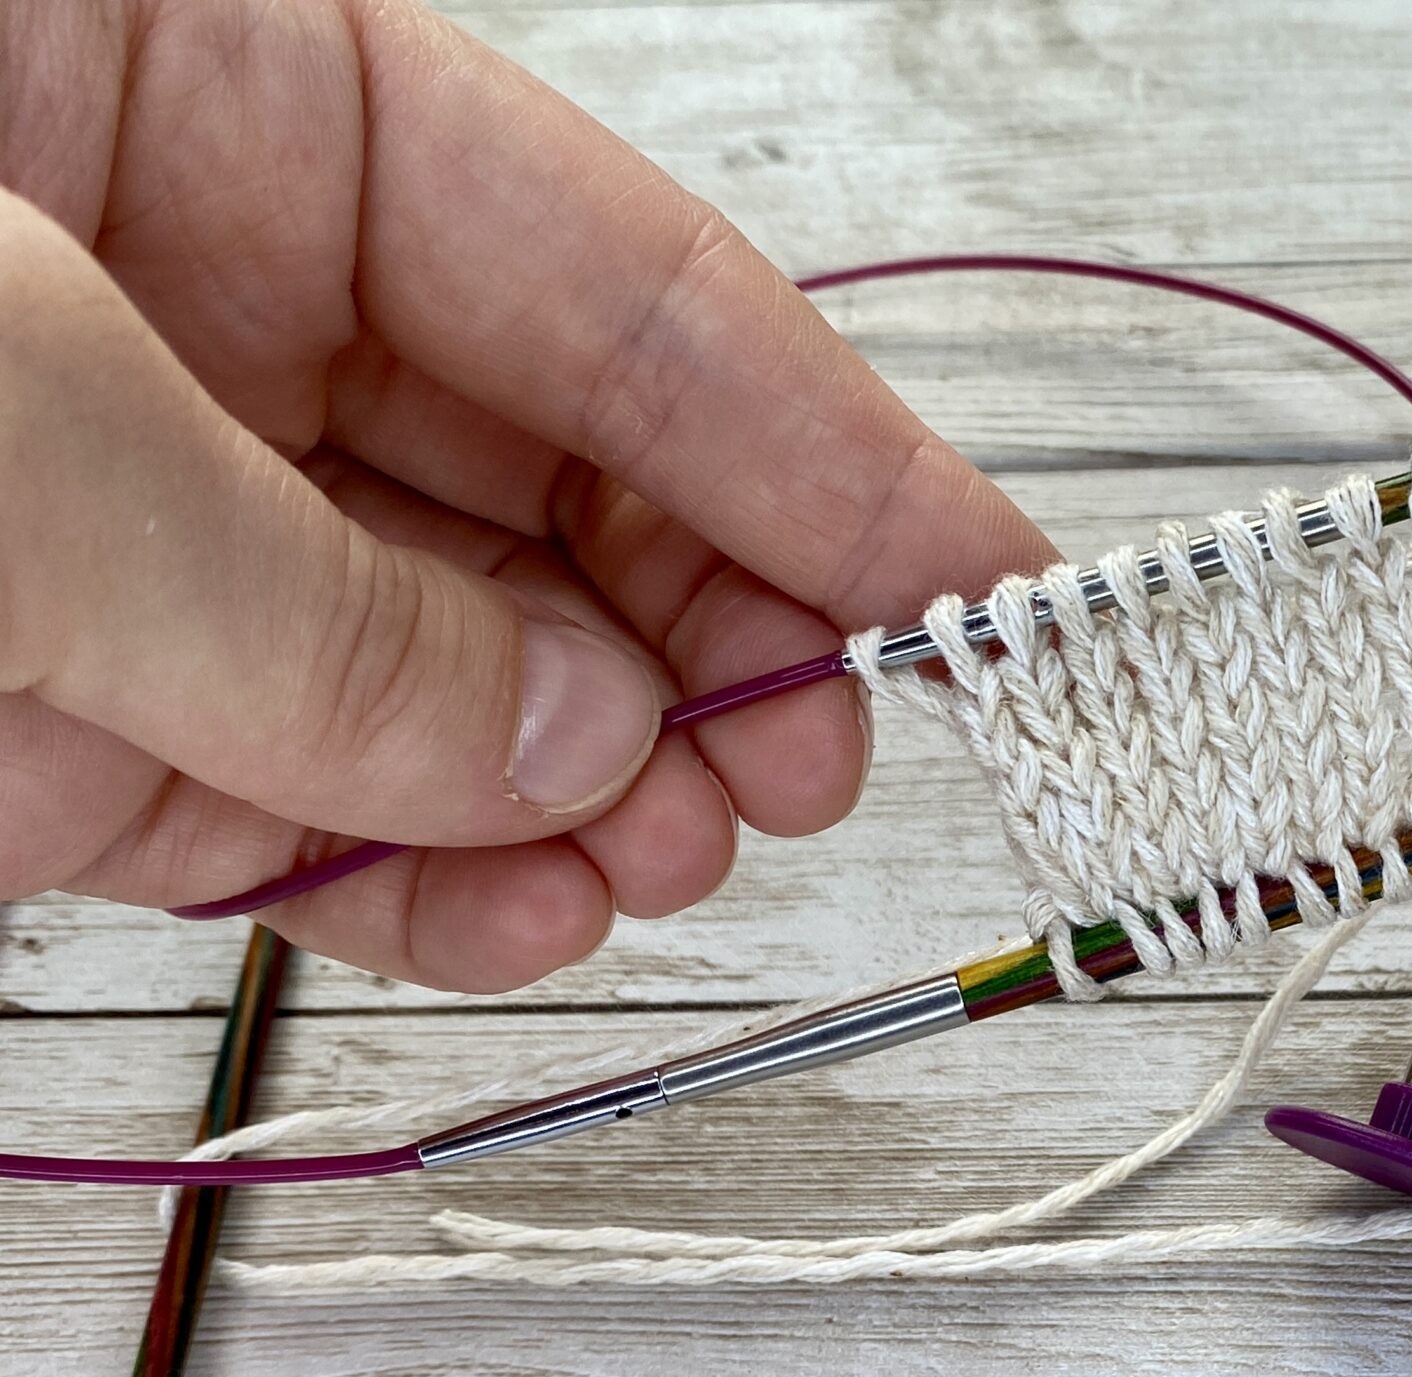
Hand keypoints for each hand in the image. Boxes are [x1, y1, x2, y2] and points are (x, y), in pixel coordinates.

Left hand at [0, 0, 1049, 989]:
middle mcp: (185, 307)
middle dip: (712, 641)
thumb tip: (569, 746)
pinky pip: (302, 814)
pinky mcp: (63, 716)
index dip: (822, 440)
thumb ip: (304, 593)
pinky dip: (429, 889)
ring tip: (672, 857)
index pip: (604, 270)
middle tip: (810, 755)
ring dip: (595, 792)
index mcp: (193, 86)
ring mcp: (132, 520)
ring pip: (455, 672)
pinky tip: (523, 919)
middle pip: (563, 478)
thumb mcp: (6, 411)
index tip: (978, 580)